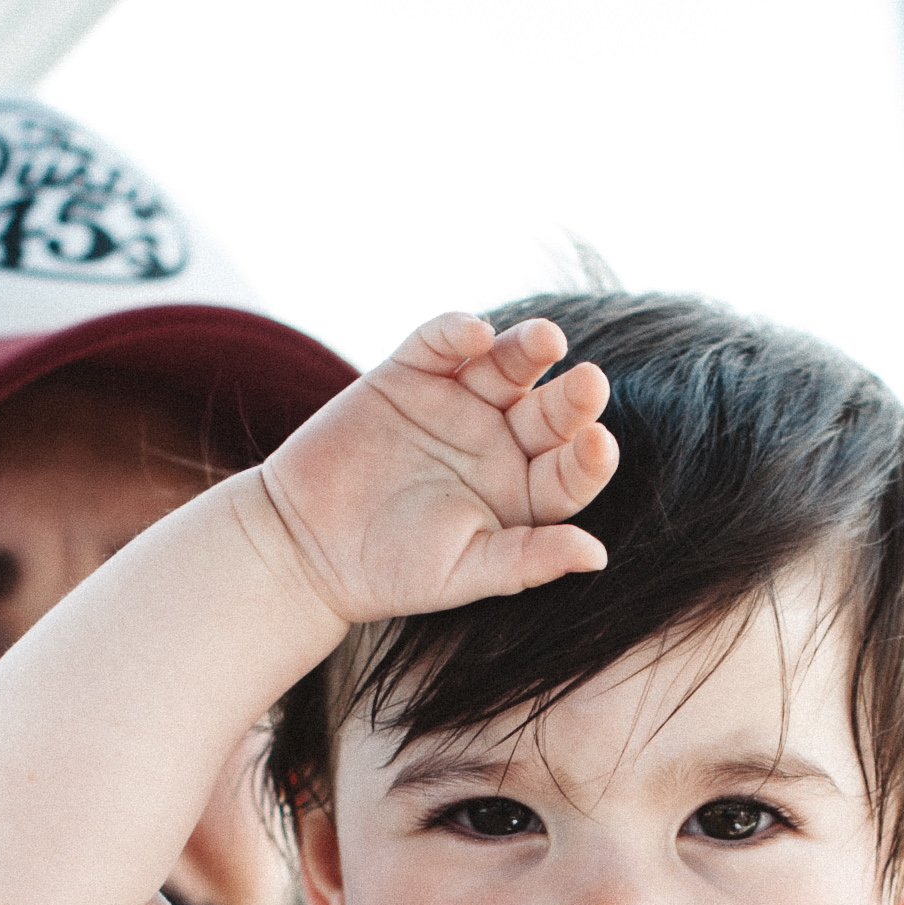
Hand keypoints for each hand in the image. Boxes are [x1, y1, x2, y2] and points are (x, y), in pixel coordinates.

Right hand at [256, 311, 616, 633]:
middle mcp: (499, 444)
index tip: (599, 445)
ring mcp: (456, 404)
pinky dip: (456, 331)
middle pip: (548, 412)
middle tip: (590, 383)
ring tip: (547, 339)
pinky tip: (475, 333)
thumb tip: (597, 557)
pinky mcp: (410, 375)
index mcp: (522, 494)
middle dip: (570, 398)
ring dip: (527, 348)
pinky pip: (441, 342)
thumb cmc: (389, 571)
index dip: (588, 458)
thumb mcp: (462, 573)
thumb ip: (527, 560)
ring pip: (506, 366)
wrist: (304, 544)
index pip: (570, 471)